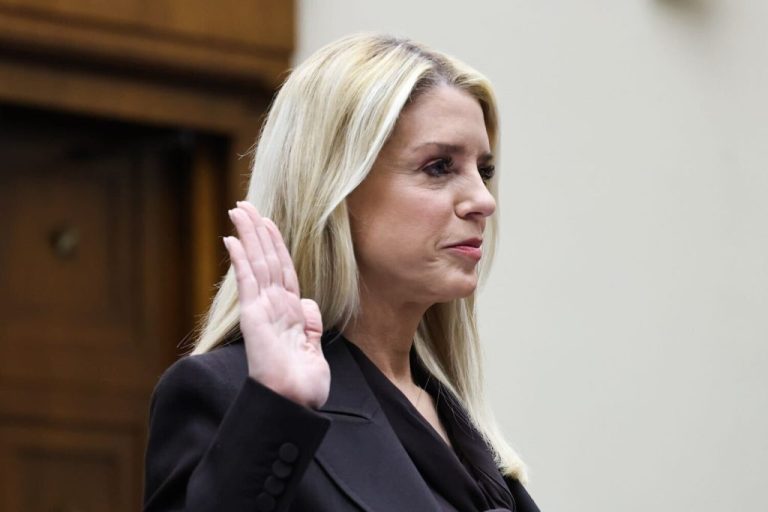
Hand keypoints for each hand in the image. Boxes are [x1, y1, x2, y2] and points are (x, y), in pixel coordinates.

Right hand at [223, 201, 329, 408]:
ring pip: (256, 262)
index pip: (282, 269)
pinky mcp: (253, 316)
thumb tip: (310, 303)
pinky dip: (241, 259)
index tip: (267, 222)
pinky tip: (232, 238)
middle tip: (244, 204)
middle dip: (257, 230)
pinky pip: (248, 281)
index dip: (275, 244)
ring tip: (239, 209)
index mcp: (290, 312)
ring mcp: (262, 309)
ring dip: (248, 234)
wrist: (294, 403)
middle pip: (266, 259)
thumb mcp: (314, 349)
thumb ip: (311, 324)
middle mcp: (274, 306)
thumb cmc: (303, 384)